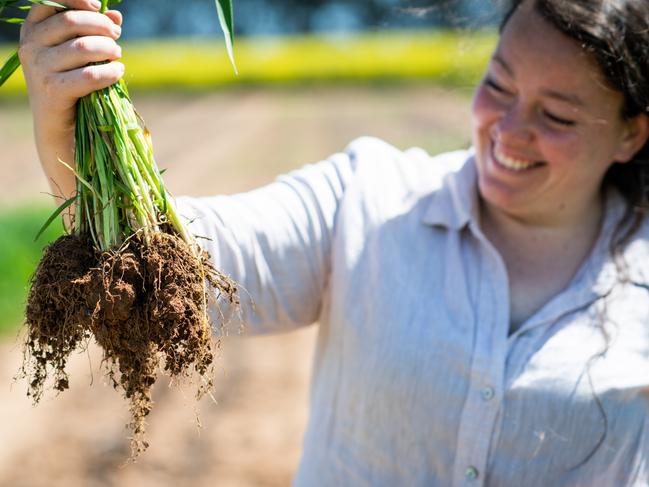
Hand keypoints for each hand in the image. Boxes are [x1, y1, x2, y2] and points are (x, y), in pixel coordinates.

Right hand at [20, 0, 123, 126]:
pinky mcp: (53, 91)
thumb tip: (115, 15)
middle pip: (72, 22)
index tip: (99, 7)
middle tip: (116, 38)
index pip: (51, 2)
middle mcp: (30, 46)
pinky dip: (109, 72)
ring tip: (117, 56)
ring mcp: (39, 69)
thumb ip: (93, 32)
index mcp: (32, 31)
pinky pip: (90, 76)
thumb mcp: (78, 54)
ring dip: (108, 49)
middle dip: (101, 27)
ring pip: (83, 47)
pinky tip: (118, 72)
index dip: (78, 0)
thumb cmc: (70, 84)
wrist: (58, 126)